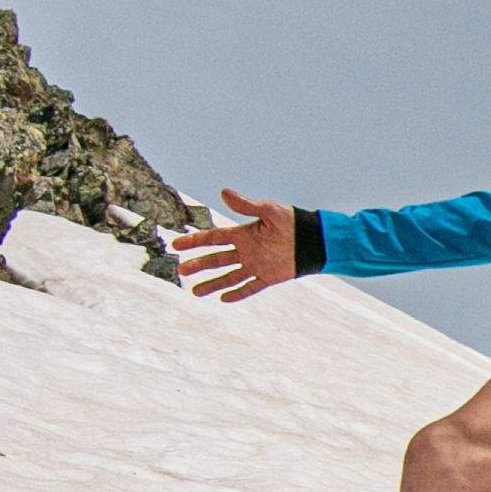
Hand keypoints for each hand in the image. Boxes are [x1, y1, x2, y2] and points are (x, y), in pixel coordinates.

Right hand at [168, 189, 298, 301]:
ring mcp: (255, 265)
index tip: (177, 244)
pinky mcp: (268, 277)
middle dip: (199, 265)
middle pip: (216, 259)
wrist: (313, 239)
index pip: (213, 238)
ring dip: (212, 284)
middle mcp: (246, 251)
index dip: (195, 241)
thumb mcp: (269, 210)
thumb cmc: (292, 221)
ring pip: (229, 277)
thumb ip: (246, 206)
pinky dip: (237, 294)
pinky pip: (250, 287)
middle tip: (181, 270)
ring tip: (195, 292)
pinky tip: (223, 299)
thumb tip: (223, 192)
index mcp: (243, 234)